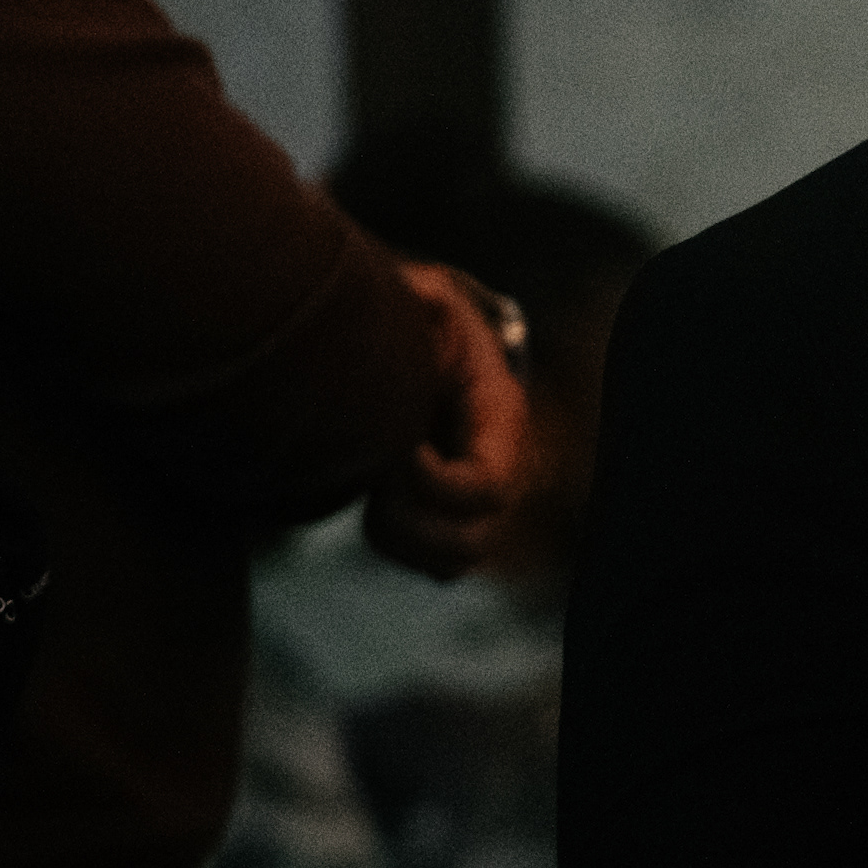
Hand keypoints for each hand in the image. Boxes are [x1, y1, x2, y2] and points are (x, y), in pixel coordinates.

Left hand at [363, 259, 528, 578]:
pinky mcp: (446, 519)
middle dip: (410, 523)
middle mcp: (499, 469)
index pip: (487, 487)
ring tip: (365, 489)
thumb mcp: (427, 302)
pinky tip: (368, 499)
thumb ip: (423, 307)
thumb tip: (410, 307)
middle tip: (371, 481)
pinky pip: (435, 565)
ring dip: (400, 540)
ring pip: (452, 562)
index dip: (433, 483)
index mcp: (502, 419)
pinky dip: (400, 547)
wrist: (413, 342)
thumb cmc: (419, 320)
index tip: (394, 450)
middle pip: (474, 541)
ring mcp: (474, 502)